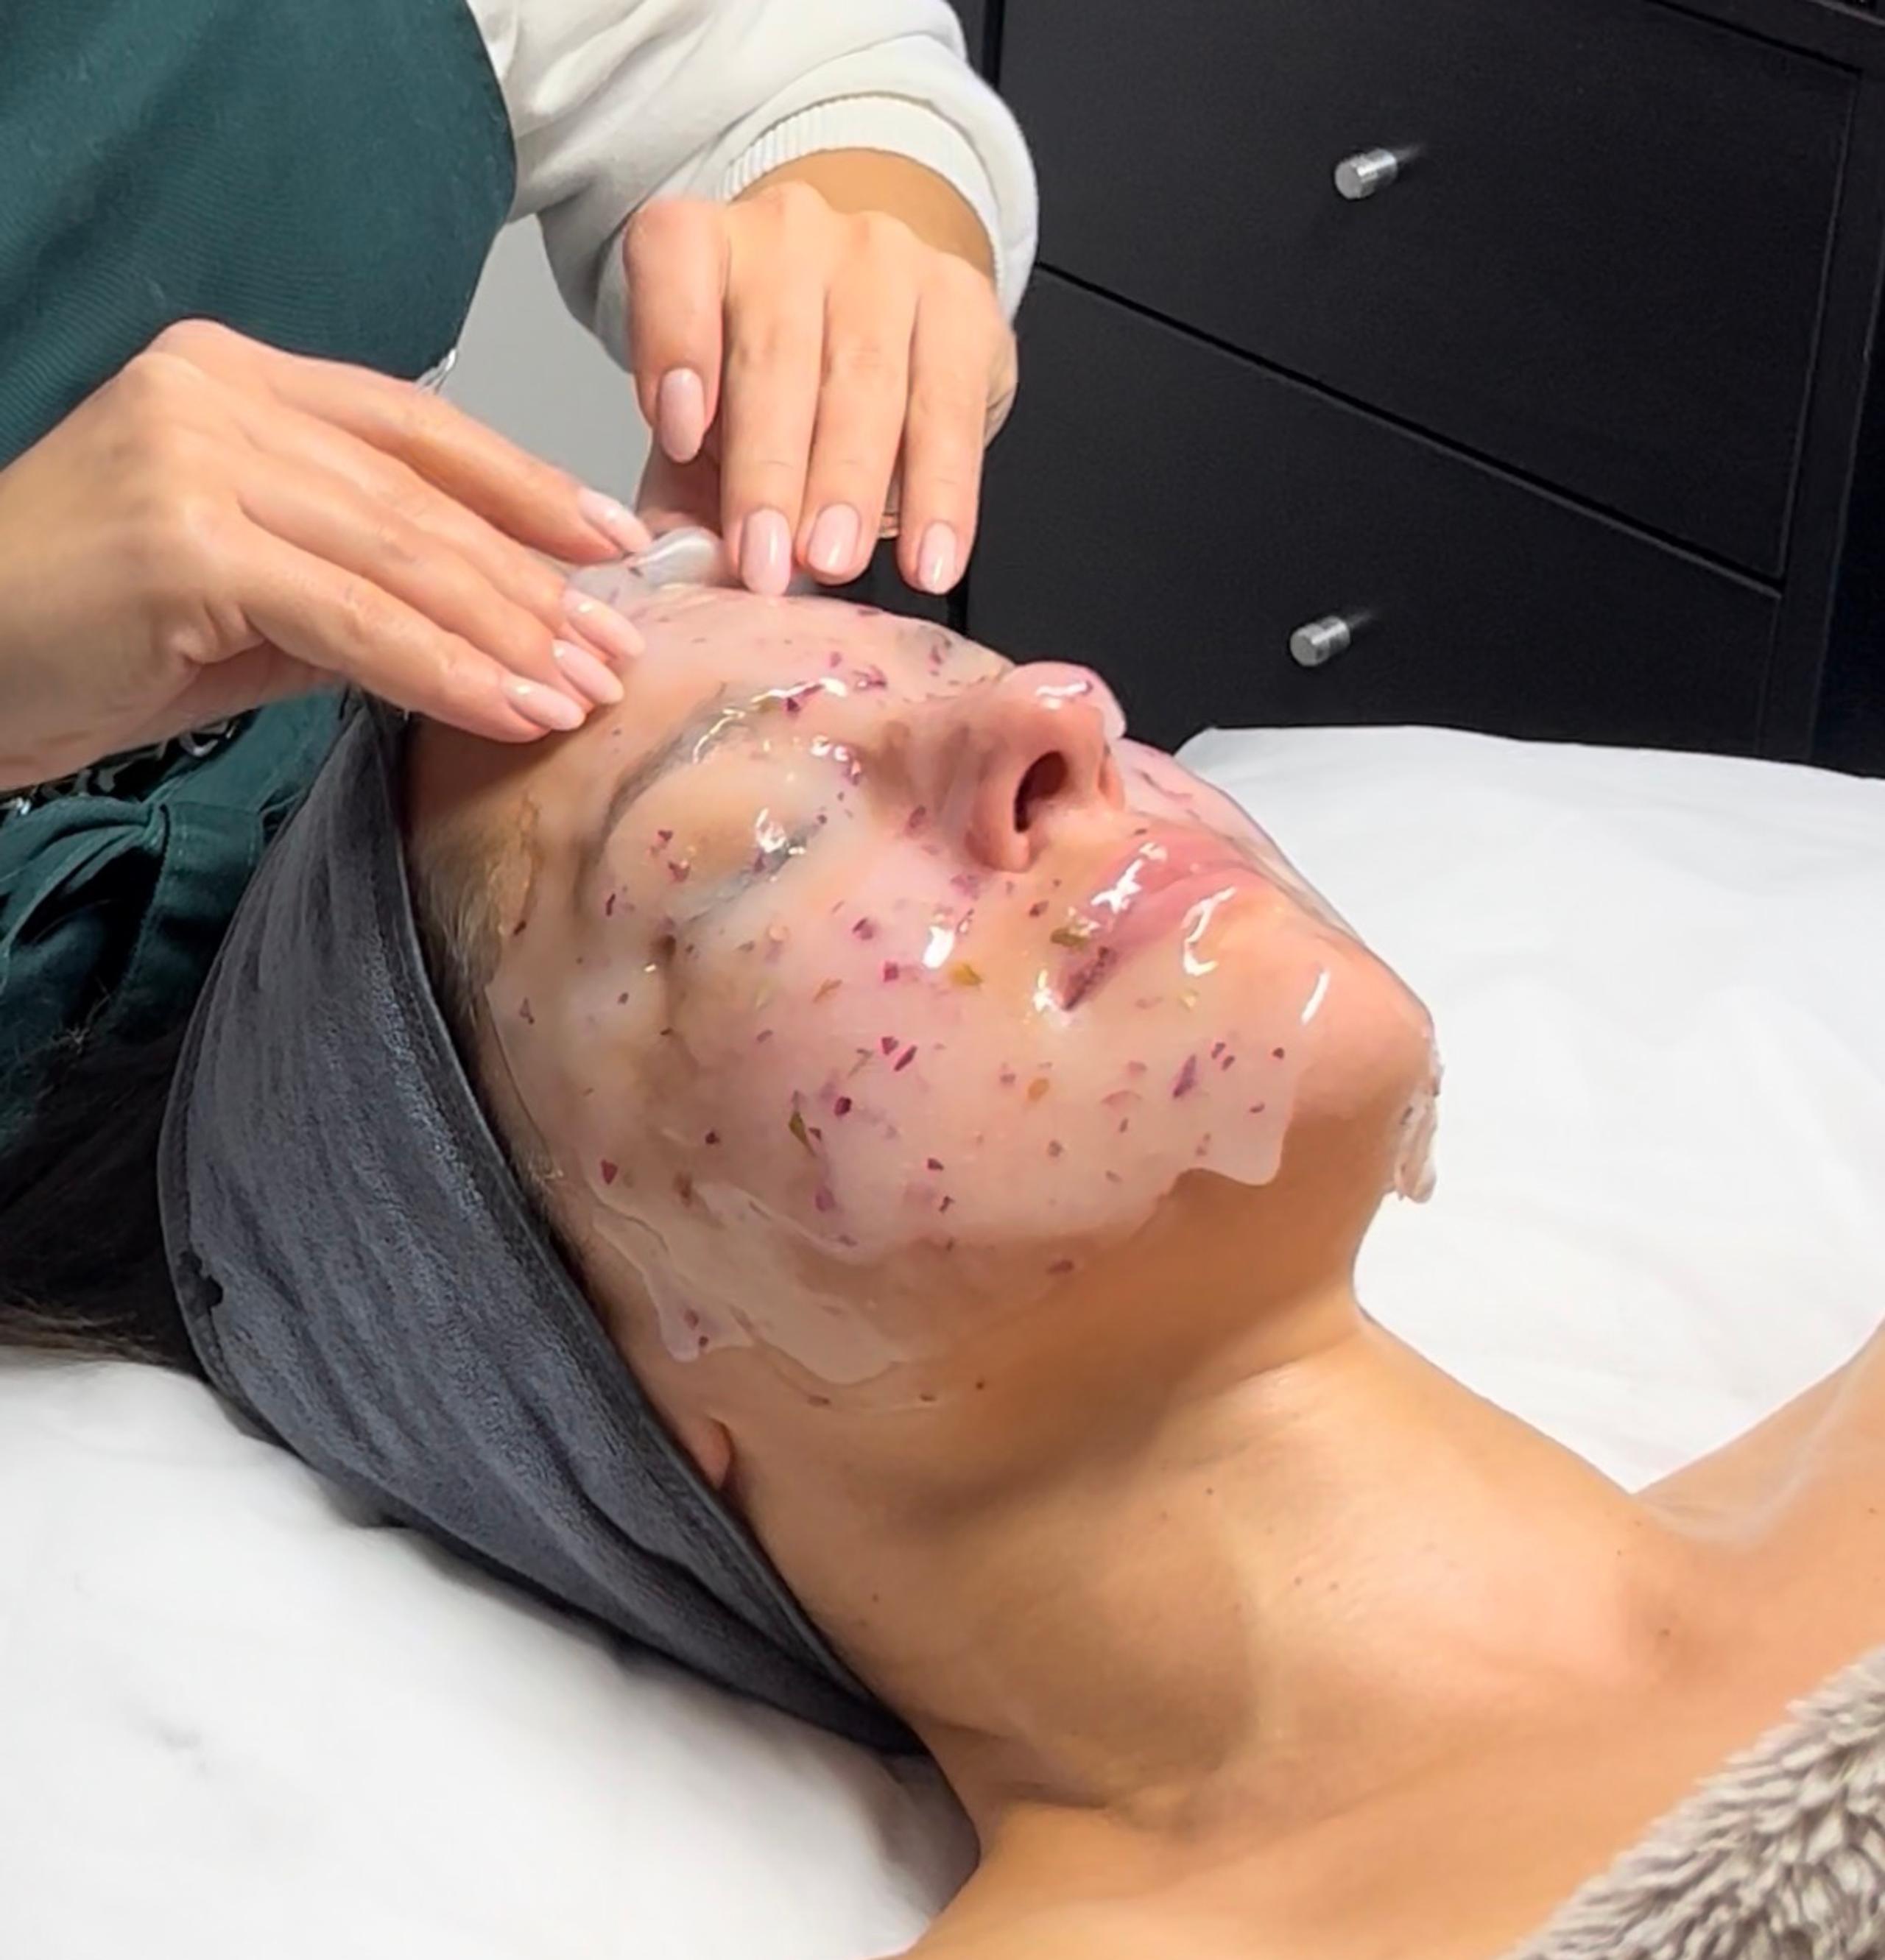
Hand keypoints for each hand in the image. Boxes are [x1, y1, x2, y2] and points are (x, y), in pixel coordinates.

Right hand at [0, 319, 652, 791]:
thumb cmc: (94, 629)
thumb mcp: (247, 586)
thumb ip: (358, 576)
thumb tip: (499, 618)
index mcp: (237, 379)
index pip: (418, 427)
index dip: (528, 487)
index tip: (617, 545)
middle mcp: (216, 394)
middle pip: (423, 498)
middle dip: (537, 583)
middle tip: (621, 651)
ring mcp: (196, 458)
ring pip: (401, 556)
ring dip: (510, 635)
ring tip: (587, 692)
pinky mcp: (184, 544)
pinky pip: (354, 620)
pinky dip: (444, 671)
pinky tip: (512, 710)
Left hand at [625, 155, 1015, 597]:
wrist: (878, 321)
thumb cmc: (772, 386)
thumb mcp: (707, 438)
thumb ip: (683, 500)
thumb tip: (680, 573)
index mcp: (705, 246)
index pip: (675, 259)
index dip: (674, 343)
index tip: (678, 436)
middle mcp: (791, 235)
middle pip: (777, 352)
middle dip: (769, 471)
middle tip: (763, 559)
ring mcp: (884, 258)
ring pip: (867, 378)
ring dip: (849, 485)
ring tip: (833, 561)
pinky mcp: (962, 302)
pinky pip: (952, 409)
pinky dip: (941, 496)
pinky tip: (928, 557)